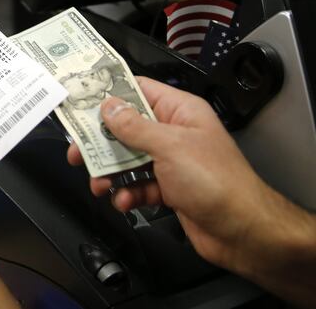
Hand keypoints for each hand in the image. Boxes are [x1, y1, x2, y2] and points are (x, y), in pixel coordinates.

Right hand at [67, 77, 273, 268]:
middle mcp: (174, 133)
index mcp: (180, 112)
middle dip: (102, 141)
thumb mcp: (169, 146)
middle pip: (127, 128)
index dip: (111, 94)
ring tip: (99, 183)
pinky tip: (125, 201)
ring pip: (129, 159)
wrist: (241, 231)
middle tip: (79, 149)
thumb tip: (109, 108)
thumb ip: (135, 127)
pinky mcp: (168, 188)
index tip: (84, 101)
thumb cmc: (218, 182)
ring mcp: (171, 161)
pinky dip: (128, 194)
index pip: (139, 90)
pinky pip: (138, 185)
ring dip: (111, 172)